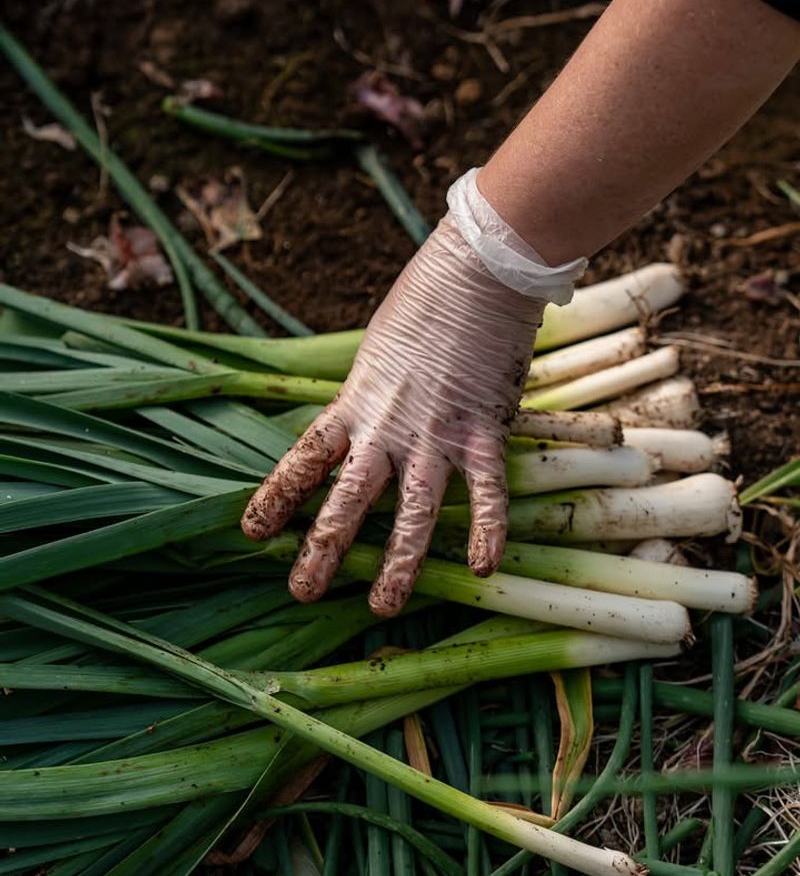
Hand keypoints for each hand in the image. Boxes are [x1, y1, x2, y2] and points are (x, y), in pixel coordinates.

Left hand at [241, 170, 584, 614]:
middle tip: (301, 592)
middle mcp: (387, 426)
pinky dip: (487, 528)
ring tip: (383, 605)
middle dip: (322, 549)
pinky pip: (485, 490)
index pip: (304, 459)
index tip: (252, 532)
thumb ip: (366, 396)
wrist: (478, 269)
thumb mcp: (375, 351)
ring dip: (398, 562)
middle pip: (346, 499)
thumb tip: (357, 425)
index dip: (275, 498)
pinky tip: (485, 568)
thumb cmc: (424, 301)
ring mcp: (436, 433)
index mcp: (354, 402)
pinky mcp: (483, 430)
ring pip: (413, 510)